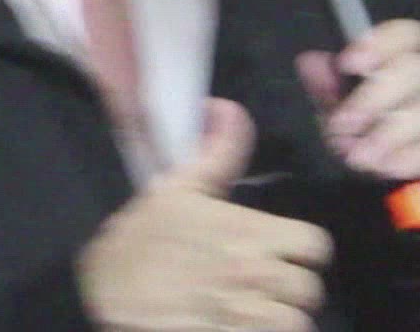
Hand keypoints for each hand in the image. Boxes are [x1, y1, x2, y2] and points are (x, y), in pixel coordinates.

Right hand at [79, 99, 331, 330]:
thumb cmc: (140, 239)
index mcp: (247, 233)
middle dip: (290, 288)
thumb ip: (216, 151)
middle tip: (265, 285)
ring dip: (279, 318)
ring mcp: (243, 314)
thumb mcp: (176, 188)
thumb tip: (229, 108)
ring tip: (254, 311)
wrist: (106, 292)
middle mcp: (253, 275)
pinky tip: (239, 325)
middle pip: (308, 289)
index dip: (302, 249)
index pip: (314, 245)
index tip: (282, 251)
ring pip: (295, 323)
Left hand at [296, 20, 419, 204]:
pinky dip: (415, 158)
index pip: (410, 36)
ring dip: (393, 132)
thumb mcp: (335, 119)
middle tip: (344, 126)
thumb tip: (311, 60)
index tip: (350, 63)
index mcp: (403, 69)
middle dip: (377, 96)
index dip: (384, 41)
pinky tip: (389, 169)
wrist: (387, 207)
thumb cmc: (363, 148)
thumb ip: (324, 90)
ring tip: (360, 157)